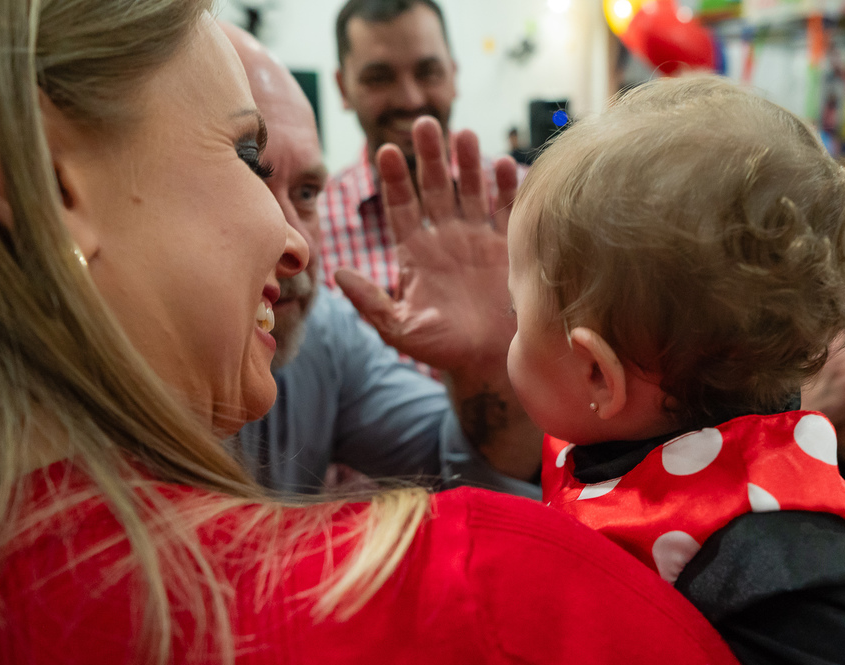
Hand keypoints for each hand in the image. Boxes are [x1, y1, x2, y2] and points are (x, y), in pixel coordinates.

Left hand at [337, 117, 540, 480]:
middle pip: (433, 187)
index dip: (392, 180)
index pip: (400, 206)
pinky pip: (506, 210)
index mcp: (415, 252)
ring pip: (469, 190)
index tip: (383, 151)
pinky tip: (502, 163)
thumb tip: (337, 274)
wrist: (487, 362)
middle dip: (428, 156)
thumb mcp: (398, 328)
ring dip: (466, 162)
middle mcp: (445, 237)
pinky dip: (506, 187)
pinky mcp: (508, 247)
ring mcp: (477, 239)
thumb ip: (370, 301)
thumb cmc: (440, 349)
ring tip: (463, 133)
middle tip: (423, 123)